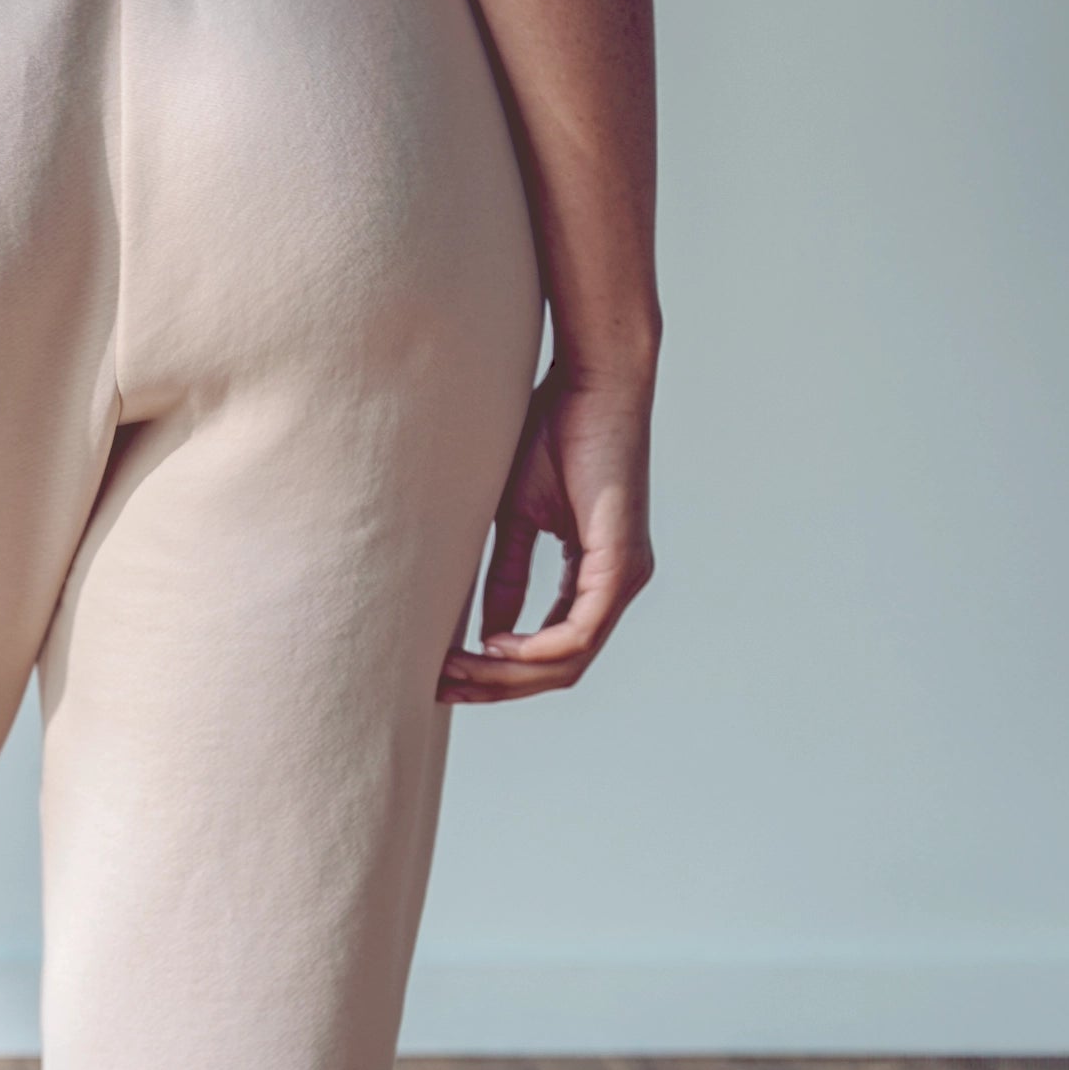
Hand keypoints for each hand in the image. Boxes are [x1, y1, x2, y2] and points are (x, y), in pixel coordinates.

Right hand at [440, 362, 653, 701]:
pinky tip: (494, 643)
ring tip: (456, 669)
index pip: (554, 649)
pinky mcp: (621, 563)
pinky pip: (578, 632)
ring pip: (568, 660)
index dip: (501, 670)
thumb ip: (506, 575)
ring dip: (508, 673)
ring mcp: (625, 578)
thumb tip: (485, 630)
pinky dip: (534, 648)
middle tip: (443, 687)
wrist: (592, 382)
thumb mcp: (517, 517)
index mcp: (597, 575)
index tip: (447, 670)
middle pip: (560, 668)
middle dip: (498, 685)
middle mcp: (619, 586)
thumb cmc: (555, 433)